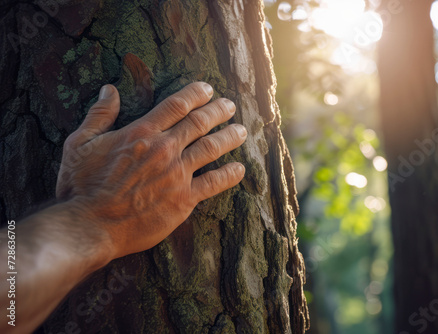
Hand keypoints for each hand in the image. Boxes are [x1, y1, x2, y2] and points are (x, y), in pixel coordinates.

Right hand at [56, 82, 246, 258]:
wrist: (90, 226)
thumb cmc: (81, 187)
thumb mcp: (80, 144)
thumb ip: (98, 115)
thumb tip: (111, 90)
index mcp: (141, 133)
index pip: (176, 105)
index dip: (195, 94)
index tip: (207, 89)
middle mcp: (164, 149)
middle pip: (199, 123)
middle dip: (218, 111)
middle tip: (230, 105)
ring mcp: (176, 174)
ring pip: (211, 148)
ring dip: (229, 137)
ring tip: (241, 131)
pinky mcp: (183, 199)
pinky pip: (213, 183)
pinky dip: (229, 175)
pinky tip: (240, 169)